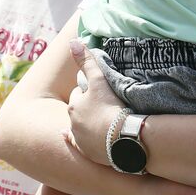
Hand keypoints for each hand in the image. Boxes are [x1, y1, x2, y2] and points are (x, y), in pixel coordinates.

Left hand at [65, 37, 128, 165]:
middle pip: (79, 110)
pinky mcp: (87, 153)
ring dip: (87, 123)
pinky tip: (72, 137)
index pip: (80, 93)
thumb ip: (87, 61)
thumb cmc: (112, 107)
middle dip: (87, 107)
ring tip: (102, 121)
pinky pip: (77, 145)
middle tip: (104, 106)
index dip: (91, 91)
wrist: (123, 139)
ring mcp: (80, 139)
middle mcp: (72, 123)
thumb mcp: (99, 80)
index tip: (102, 93)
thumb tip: (73, 41)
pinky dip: (76, 140)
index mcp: (74, 105)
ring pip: (80, 127)